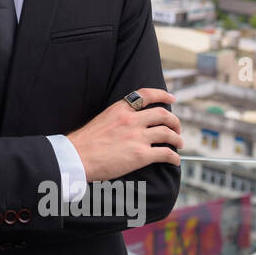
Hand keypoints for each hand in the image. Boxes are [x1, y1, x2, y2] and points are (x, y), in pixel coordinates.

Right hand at [67, 87, 181, 181]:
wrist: (76, 157)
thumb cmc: (84, 143)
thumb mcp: (101, 120)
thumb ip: (118, 117)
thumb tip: (131, 122)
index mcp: (120, 109)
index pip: (146, 94)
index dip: (163, 94)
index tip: (171, 97)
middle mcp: (131, 120)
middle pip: (163, 115)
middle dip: (175, 121)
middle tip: (177, 128)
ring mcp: (137, 137)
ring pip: (168, 134)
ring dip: (177, 139)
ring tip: (179, 143)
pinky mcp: (141, 155)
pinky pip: (166, 153)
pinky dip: (174, 157)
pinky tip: (175, 160)